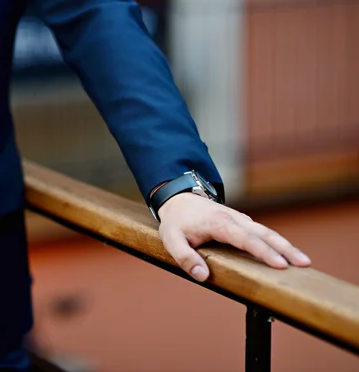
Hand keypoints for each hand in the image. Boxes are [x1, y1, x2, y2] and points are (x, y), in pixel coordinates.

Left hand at [158, 193, 311, 281]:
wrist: (177, 199)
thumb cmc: (176, 222)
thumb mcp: (171, 240)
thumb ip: (185, 258)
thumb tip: (202, 276)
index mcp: (218, 223)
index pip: (245, 239)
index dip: (263, 252)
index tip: (280, 264)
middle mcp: (233, 218)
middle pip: (263, 233)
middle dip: (285, 248)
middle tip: (304, 264)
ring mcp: (239, 218)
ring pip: (266, 231)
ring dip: (285, 245)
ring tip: (303, 261)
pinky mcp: (241, 221)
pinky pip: (261, 231)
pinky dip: (276, 241)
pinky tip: (287, 253)